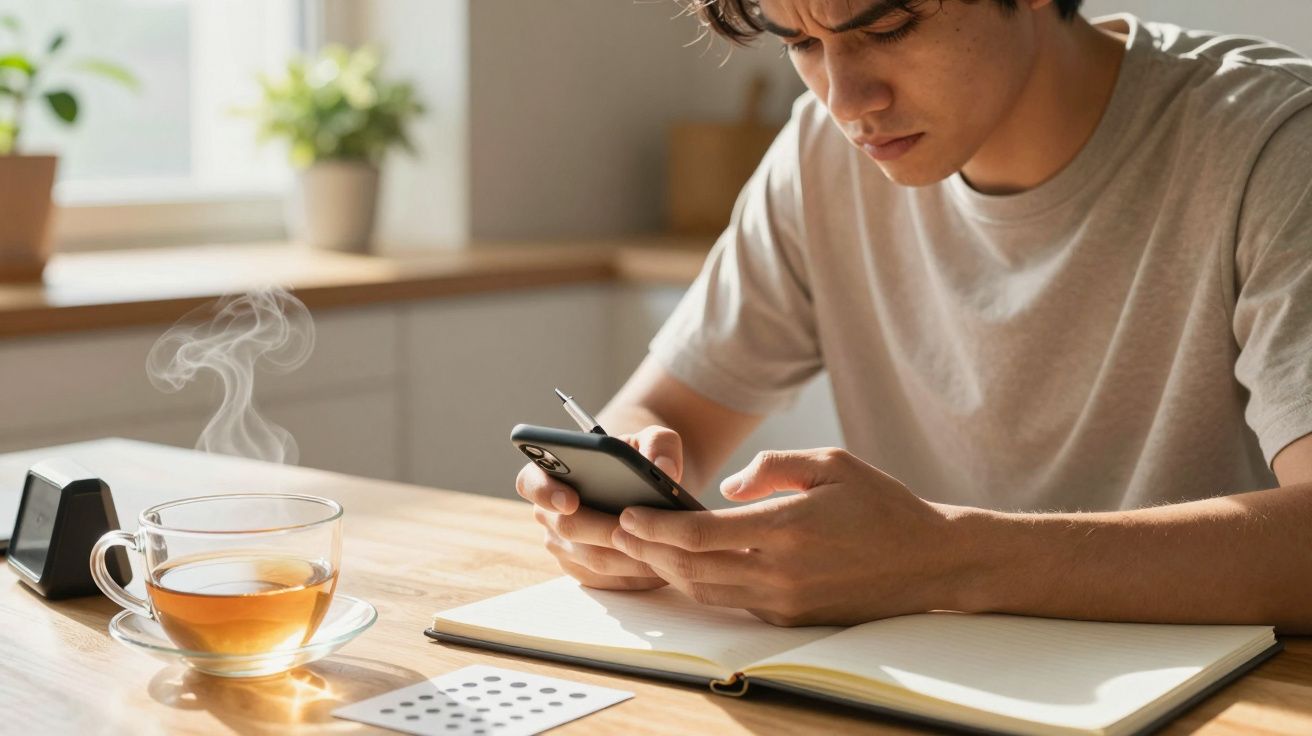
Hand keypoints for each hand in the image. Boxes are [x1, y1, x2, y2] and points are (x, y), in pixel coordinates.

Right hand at [516, 425, 684, 590]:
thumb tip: (665, 470)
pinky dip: (633, 576)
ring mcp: (562, 545)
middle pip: (567, 527)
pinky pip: (604, 580)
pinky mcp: (582, 570)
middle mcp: (549, 512)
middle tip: (634, 530)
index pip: (530, 482)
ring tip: (660, 550)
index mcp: (551, 471)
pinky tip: (661, 568)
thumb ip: (660, 444)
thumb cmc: (639, 458)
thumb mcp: (652, 441)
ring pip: (590, 558)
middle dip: (603, 530)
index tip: (571, 501)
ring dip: (625, 556)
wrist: (644, 488)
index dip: (545, 493)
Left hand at [610, 448, 969, 625]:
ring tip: (639, 549)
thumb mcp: (830, 463)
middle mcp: (781, 571)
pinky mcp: (792, 617)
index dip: (659, 526)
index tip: (630, 514)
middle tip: (617, 532)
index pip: (703, 532)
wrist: (930, 562)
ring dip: (667, 571)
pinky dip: (701, 583)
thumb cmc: (881, 505)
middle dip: (648, 550)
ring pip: (707, 590)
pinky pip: (733, 601)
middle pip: (693, 567)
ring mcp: (786, 600)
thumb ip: (771, 468)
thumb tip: (727, 489)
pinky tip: (683, 565)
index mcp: (788, 528)